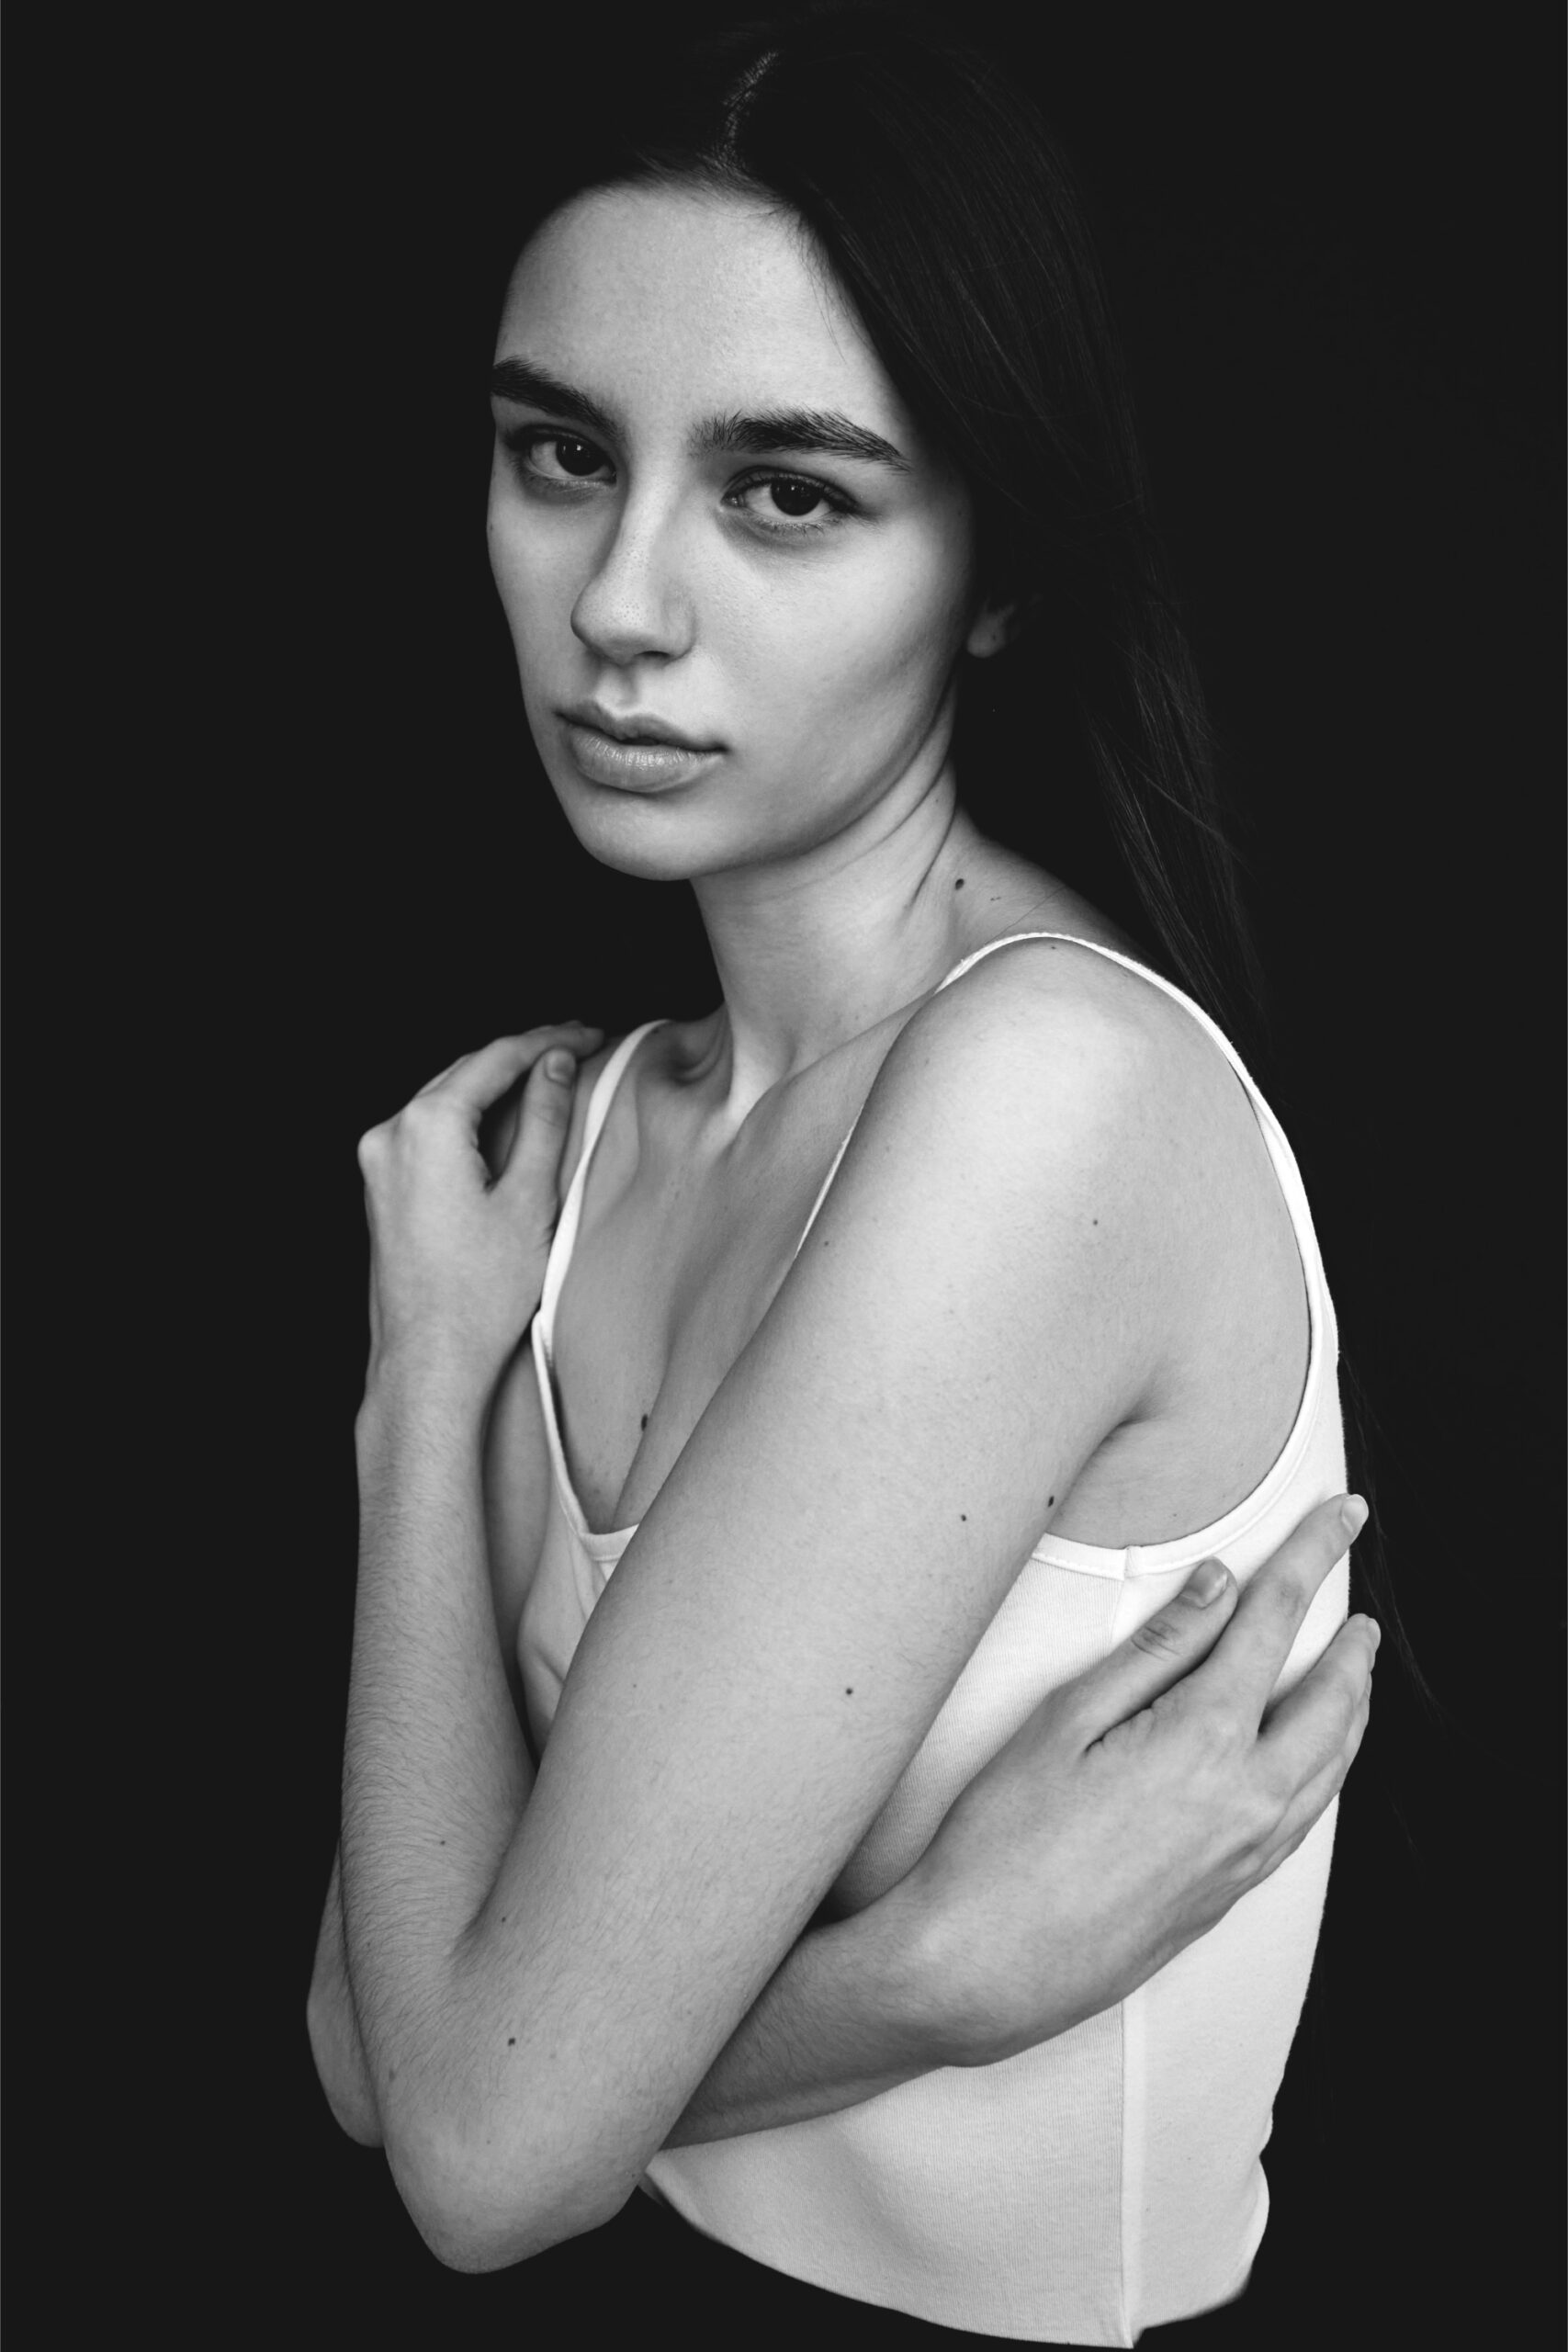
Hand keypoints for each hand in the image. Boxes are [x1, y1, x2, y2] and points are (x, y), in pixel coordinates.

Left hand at [356, 1021, 603, 1400]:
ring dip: (494, 1083)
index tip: (589, 1035)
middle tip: (576, 1046)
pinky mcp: (380, 1185)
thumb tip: (555, 1066)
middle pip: (465, 1070)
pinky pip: (427, 1127)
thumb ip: (543, 1121)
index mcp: (426, 1127)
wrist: (429, 1357)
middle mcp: (390, 1133)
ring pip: (444, 1096)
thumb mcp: (530, 1198)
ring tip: (547, 1075)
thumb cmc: (480, 1293)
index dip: (549, 1040)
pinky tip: (503, 1119)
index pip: (496, 1058)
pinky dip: (468, 1114)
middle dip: (521, 1055)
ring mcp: (378, 1160)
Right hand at [907, 1495, 1376, 2063]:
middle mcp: (1246, 1802)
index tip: (1343, 1516)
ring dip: (1352, 1707)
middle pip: (1332, 1702)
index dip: (1313, 1556)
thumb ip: (1154, 1649)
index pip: (1275, 1623)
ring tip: (1354, 1668)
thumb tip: (1217, 1584)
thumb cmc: (1000, 1841)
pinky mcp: (1229, 1896)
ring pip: (1332, 1768)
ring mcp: (1244, 1857)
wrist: (981, 1965)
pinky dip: (1329, 1768)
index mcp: (1203, 1742)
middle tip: (1358, 1597)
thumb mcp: (1063, 1721)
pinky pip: (1307, 1817)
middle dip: (1351, 1643)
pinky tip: (1314, 1758)